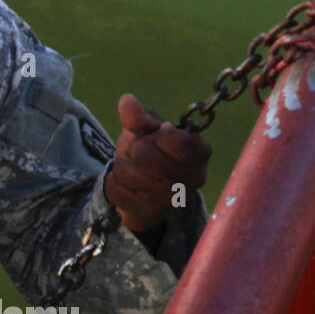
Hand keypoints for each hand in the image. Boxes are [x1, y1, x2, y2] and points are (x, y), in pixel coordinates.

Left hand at [105, 94, 211, 232]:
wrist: (142, 183)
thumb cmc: (151, 147)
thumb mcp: (147, 128)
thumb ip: (139, 117)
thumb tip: (127, 101)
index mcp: (201, 152)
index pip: (181, 144)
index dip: (160, 136)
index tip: (158, 134)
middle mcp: (194, 178)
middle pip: (147, 157)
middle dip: (134, 149)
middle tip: (140, 151)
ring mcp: (172, 199)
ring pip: (128, 174)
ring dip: (122, 165)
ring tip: (133, 165)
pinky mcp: (149, 212)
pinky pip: (117, 190)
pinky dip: (114, 182)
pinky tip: (127, 183)